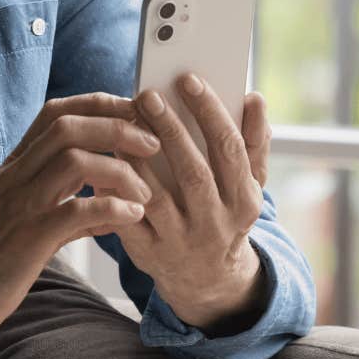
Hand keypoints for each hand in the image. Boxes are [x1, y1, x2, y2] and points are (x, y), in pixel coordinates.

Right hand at [0, 92, 163, 339]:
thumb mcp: (31, 218)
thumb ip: (69, 205)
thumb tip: (115, 206)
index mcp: (16, 166)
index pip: (56, 113)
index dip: (99, 104)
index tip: (135, 113)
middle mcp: (16, 176)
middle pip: (67, 126)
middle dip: (117, 127)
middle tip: (152, 144)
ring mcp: (20, 204)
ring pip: (73, 161)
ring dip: (119, 170)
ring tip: (145, 192)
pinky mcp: (28, 237)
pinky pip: (75, 211)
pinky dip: (111, 208)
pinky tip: (131, 217)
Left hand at [113, 74, 272, 329]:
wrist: (208, 278)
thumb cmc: (226, 213)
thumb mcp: (249, 184)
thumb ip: (254, 142)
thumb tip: (254, 97)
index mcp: (244, 201)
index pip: (229, 150)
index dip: (210, 112)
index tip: (188, 79)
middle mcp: (215, 223)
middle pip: (193, 172)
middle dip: (170, 130)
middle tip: (148, 95)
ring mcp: (180, 241)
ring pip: (156, 196)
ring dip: (137, 158)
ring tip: (122, 122)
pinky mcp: (148, 253)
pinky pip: (127, 218)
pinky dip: (114, 189)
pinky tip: (104, 160)